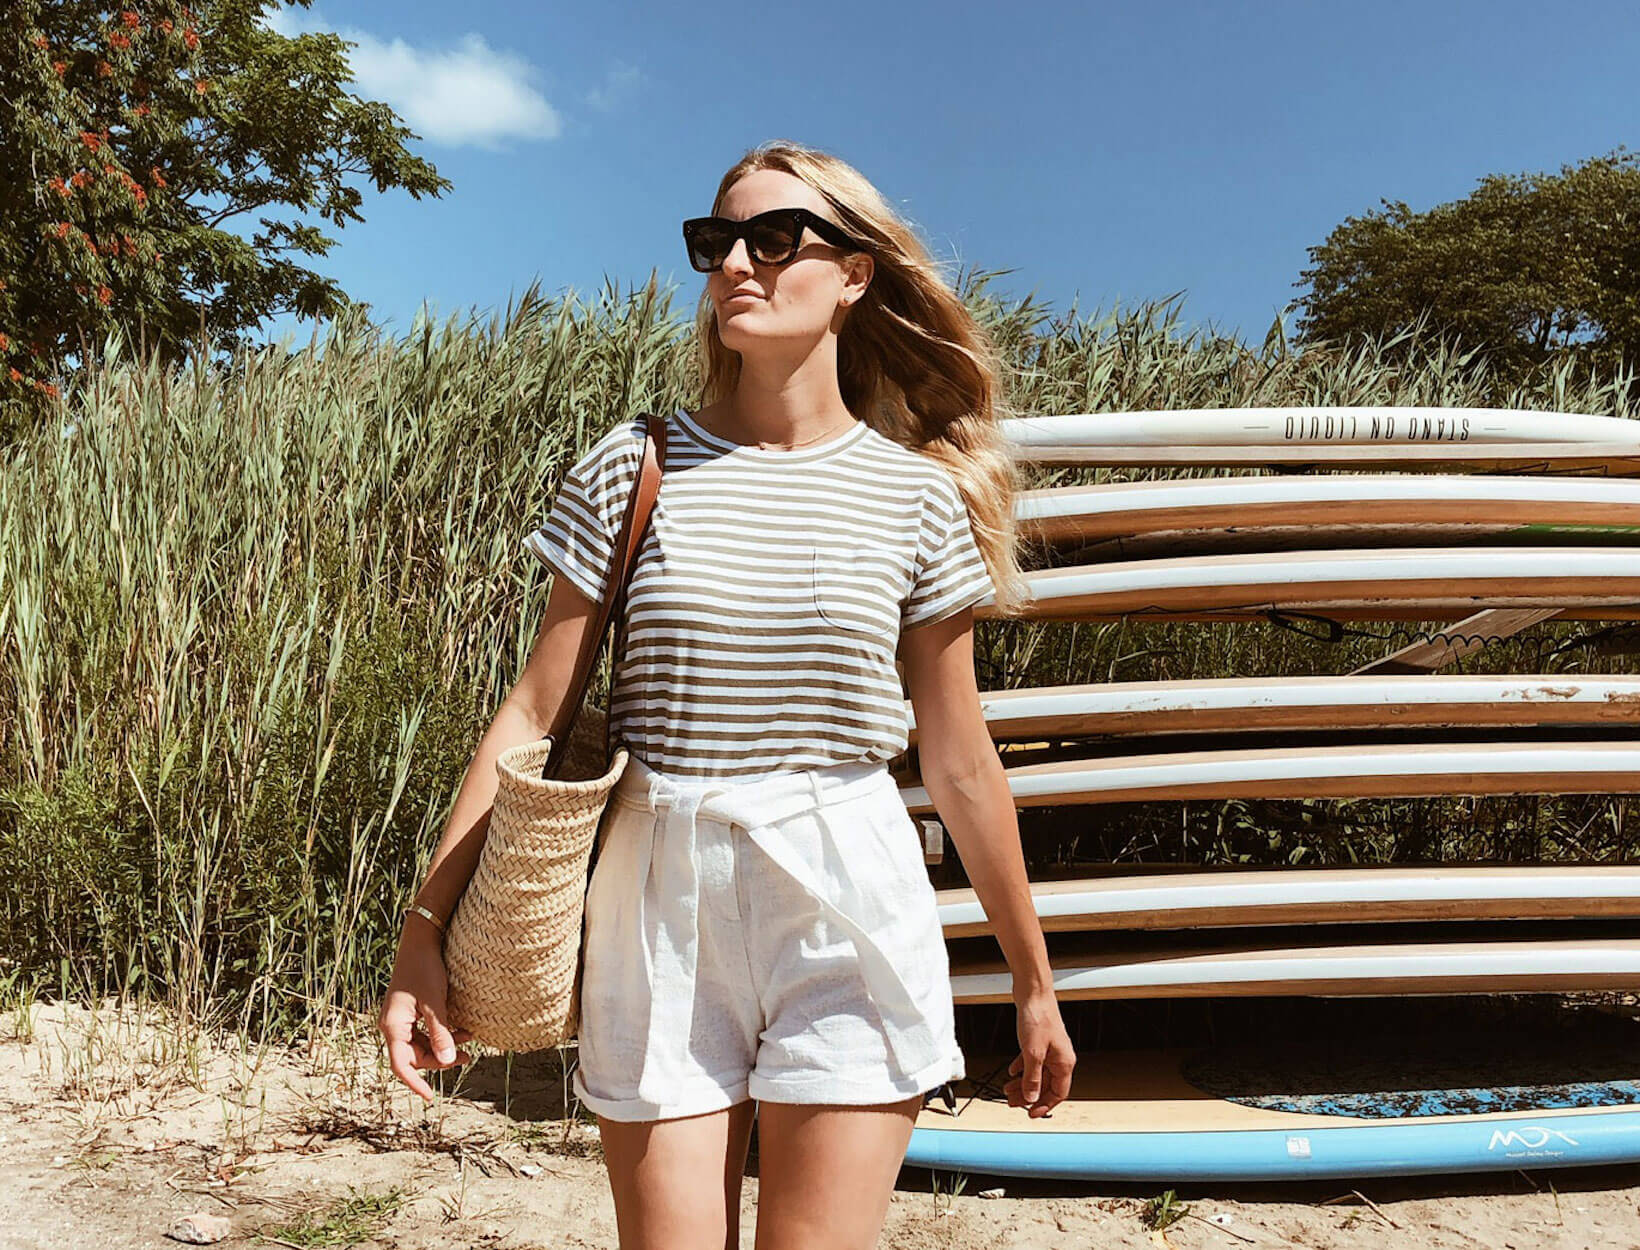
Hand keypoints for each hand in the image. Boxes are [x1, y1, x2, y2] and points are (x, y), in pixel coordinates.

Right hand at [378, 926, 473, 1101]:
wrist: (420, 942)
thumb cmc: (425, 969)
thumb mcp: (435, 1003)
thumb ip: (440, 1033)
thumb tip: (447, 1062)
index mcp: (393, 1026)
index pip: (401, 1066)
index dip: (415, 1083)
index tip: (430, 1097)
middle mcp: (392, 1025)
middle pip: (413, 1056)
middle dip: (438, 1061)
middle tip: (467, 1057)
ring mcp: (399, 1019)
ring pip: (419, 1045)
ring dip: (442, 1046)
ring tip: (469, 1042)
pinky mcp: (408, 1011)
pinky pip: (422, 1032)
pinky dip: (440, 1034)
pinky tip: (460, 1030)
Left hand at [1003, 989, 1074, 1118]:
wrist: (1033, 992)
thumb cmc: (1038, 1016)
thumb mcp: (1033, 1052)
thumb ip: (1032, 1077)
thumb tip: (1031, 1097)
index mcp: (1064, 1062)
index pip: (1058, 1093)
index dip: (1045, 1105)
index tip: (1031, 1114)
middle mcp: (1059, 1057)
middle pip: (1045, 1085)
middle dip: (1029, 1095)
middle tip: (1013, 1103)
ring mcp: (1049, 1049)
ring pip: (1037, 1073)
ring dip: (1023, 1083)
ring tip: (1008, 1090)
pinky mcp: (1039, 1041)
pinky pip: (1031, 1061)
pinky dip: (1021, 1068)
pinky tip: (1011, 1071)